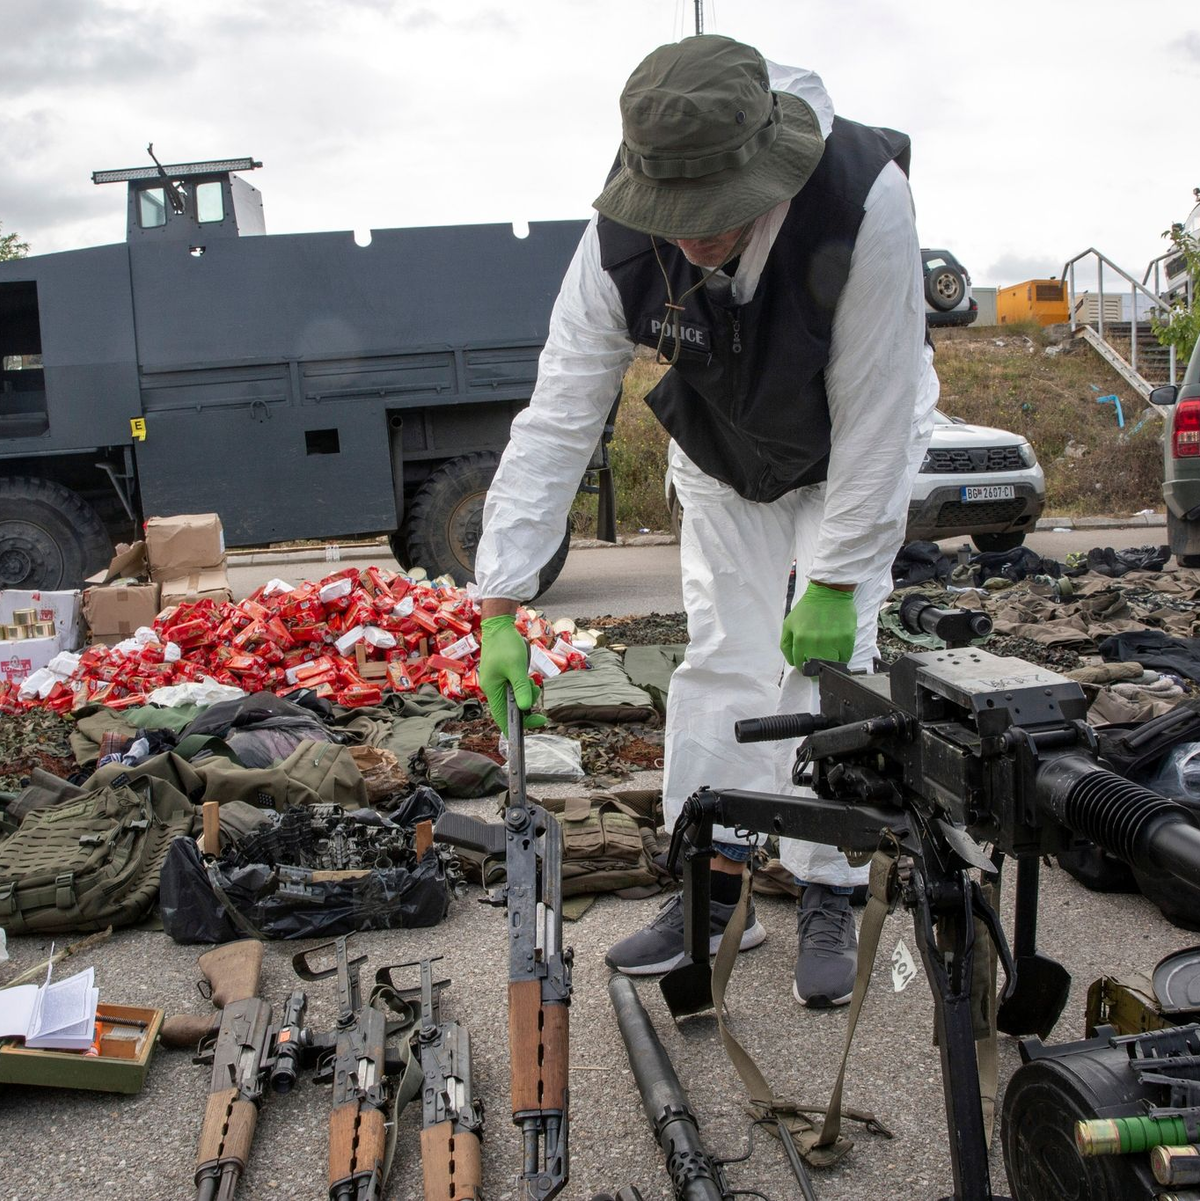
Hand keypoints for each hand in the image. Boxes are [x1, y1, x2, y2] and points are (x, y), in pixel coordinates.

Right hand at [478, 614, 547, 735]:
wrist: (499, 626)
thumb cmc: (506, 645)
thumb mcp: (517, 667)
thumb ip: (521, 688)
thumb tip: (526, 708)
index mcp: (492, 690)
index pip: (502, 718)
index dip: (517, 726)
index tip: (536, 723)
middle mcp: (492, 689)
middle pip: (510, 709)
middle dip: (526, 704)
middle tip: (537, 692)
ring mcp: (497, 682)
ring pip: (514, 698)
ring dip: (527, 693)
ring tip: (533, 681)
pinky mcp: (502, 676)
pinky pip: (514, 688)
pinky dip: (523, 686)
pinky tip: (529, 677)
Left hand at [780, 581, 856, 666]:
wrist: (829, 592)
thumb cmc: (808, 608)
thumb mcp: (788, 623)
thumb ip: (786, 644)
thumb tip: (792, 662)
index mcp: (800, 639)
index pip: (800, 664)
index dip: (803, 667)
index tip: (806, 666)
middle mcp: (815, 642)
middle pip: (816, 667)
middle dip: (815, 669)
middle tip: (818, 666)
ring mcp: (832, 641)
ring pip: (831, 664)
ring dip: (829, 664)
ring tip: (829, 657)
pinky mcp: (847, 638)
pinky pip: (845, 657)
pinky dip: (842, 658)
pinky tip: (839, 651)